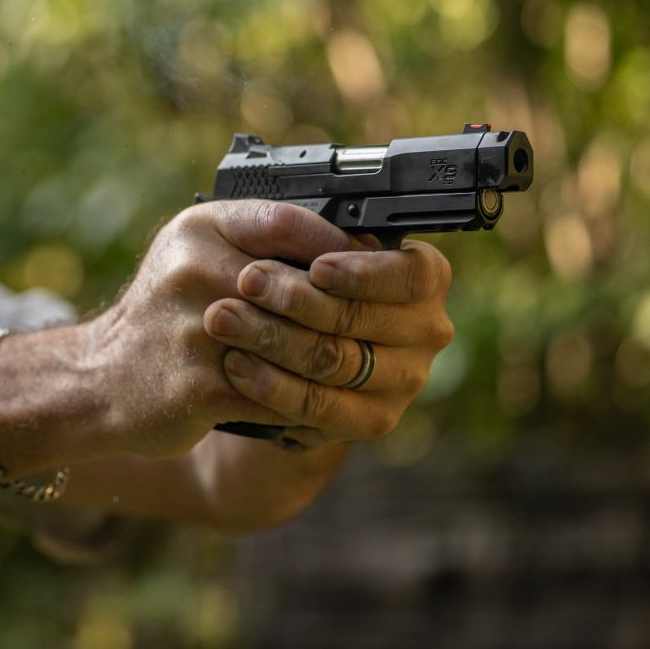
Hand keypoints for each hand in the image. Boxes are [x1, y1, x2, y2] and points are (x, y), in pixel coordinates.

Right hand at [83, 200, 365, 457]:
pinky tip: (321, 401)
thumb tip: (355, 244)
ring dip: (332, 360)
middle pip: (302, 288)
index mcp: (199, 228)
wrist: (99, 378)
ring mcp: (194, 330)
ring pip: (297, 344)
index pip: (289, 222)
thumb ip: (259, 240)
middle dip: (344, 311)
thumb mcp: (197, 253)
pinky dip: (305, 401)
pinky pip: (278, 394)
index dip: (338, 246)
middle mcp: (192, 271)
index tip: (368, 267)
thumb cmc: (164, 313)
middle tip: (376, 325)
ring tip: (359, 365)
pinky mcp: (198, 386)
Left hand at [202, 239, 453, 447]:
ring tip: (224, 319)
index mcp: (424, 277)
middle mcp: (424, 330)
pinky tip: (237, 366)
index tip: (317, 268)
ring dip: (274, 340)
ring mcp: (402, 381)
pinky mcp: (370, 419)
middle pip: (362, 319)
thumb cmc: (291, 269)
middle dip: (296, 300)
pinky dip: (274, 387)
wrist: (280, 331)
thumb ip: (302, 229)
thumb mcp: (291, 239)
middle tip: (246, 281)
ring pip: (337, 363)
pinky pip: (321, 408)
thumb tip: (310, 238)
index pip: (412, 276)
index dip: (364, 273)